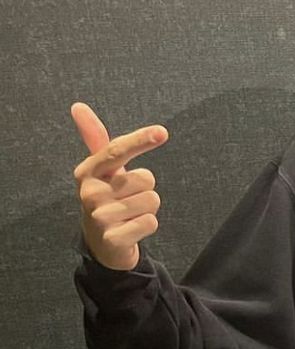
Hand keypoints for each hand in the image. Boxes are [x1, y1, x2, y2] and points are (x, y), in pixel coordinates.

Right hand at [71, 102, 168, 270]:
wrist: (101, 243)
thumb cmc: (106, 198)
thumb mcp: (101, 169)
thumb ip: (95, 137)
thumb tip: (77, 105)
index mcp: (88, 171)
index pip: (117, 150)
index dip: (140, 140)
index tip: (162, 132)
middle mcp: (90, 192)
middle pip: (146, 178)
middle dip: (145, 188)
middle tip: (128, 198)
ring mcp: (100, 217)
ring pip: (152, 200)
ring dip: (148, 208)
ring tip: (129, 214)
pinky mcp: (113, 239)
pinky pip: (151, 222)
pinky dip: (148, 225)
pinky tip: (131, 229)